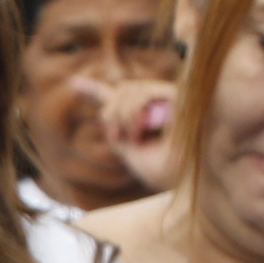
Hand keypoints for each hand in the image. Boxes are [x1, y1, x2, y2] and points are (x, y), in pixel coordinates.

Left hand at [69, 75, 182, 194]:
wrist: (189, 179)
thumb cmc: (165, 171)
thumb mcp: (131, 152)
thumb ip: (116, 130)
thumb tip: (105, 110)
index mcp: (146, 117)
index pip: (119, 97)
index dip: (94, 90)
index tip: (74, 83)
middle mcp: (159, 103)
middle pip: (121, 89)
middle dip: (111, 113)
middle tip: (118, 138)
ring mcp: (170, 97)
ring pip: (128, 88)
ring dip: (122, 116)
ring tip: (134, 139)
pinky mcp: (180, 95)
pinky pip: (144, 93)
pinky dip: (134, 113)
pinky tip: (140, 133)